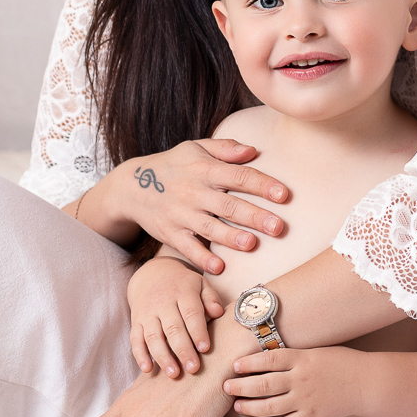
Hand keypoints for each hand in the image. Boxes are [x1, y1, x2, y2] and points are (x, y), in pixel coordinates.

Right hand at [98, 140, 290, 272]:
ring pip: (210, 228)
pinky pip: (187, 248)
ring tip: (252, 245)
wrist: (132, 187)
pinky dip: (201, 258)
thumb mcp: (196, 147)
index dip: (262, 185)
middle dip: (255, 216)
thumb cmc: (174, 165)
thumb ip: (225, 148)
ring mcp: (181, 214)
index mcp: (204, 169)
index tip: (284, 195)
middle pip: (228, 205)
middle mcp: (194, 192)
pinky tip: (219, 268)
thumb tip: (253, 150)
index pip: (238, 176)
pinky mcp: (170, 233)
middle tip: (279, 227)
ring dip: (231, 237)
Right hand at [128, 257, 225, 376]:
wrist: (152, 273)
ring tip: (174, 374)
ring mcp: (147, 312)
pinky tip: (148, 370)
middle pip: (172, 328)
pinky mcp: (135, 321)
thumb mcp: (200, 284)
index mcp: (183, 292)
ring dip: (162, 357)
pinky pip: (135, 339)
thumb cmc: (183, 284)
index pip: (191, 313)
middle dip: (183, 350)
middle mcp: (163, 302)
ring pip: (153, 336)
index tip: (205, 349)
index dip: (198, 331)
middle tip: (193, 369)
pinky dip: (140, 355)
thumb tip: (218, 313)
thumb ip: (211, 298)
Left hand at [224, 346, 366, 416]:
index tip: (234, 365)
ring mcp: (306, 399)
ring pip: (269, 407)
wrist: (366, 382)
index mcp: (302, 358)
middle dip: (240, 386)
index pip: (268, 359)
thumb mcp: (316, 351)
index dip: (248, 363)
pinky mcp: (312, 416)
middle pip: (263, 384)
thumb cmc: (342, 362)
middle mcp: (300, 379)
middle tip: (226, 387)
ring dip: (249, 407)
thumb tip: (265, 359)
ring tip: (237, 406)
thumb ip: (293, 357)